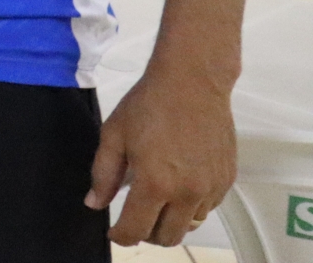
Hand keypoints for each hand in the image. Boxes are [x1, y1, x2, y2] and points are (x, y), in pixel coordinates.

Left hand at [86, 61, 236, 246]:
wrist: (192, 83)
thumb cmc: (149, 104)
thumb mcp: (114, 135)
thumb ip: (103, 173)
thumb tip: (94, 203)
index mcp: (155, 183)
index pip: (136, 229)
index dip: (121, 236)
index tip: (114, 231)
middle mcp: (186, 193)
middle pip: (168, 237)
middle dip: (147, 234)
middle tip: (135, 219)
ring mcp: (210, 188)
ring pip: (190, 226)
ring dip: (171, 222)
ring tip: (158, 202)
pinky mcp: (226, 180)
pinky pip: (208, 208)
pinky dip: (192, 207)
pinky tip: (179, 186)